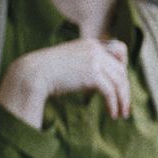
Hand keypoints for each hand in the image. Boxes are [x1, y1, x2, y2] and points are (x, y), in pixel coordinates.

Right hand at [0, 37, 130, 126]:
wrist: (32, 73)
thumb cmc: (47, 72)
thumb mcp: (71, 61)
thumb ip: (87, 65)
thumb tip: (101, 83)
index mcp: (90, 43)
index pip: (119, 49)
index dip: (124, 65)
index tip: (121, 82)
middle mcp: (95, 49)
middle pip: (121, 70)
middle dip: (125, 89)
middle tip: (125, 106)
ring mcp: (94, 60)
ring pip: (119, 82)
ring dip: (123, 100)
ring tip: (122, 114)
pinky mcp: (92, 74)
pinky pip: (110, 91)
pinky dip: (114, 104)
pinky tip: (112, 114)